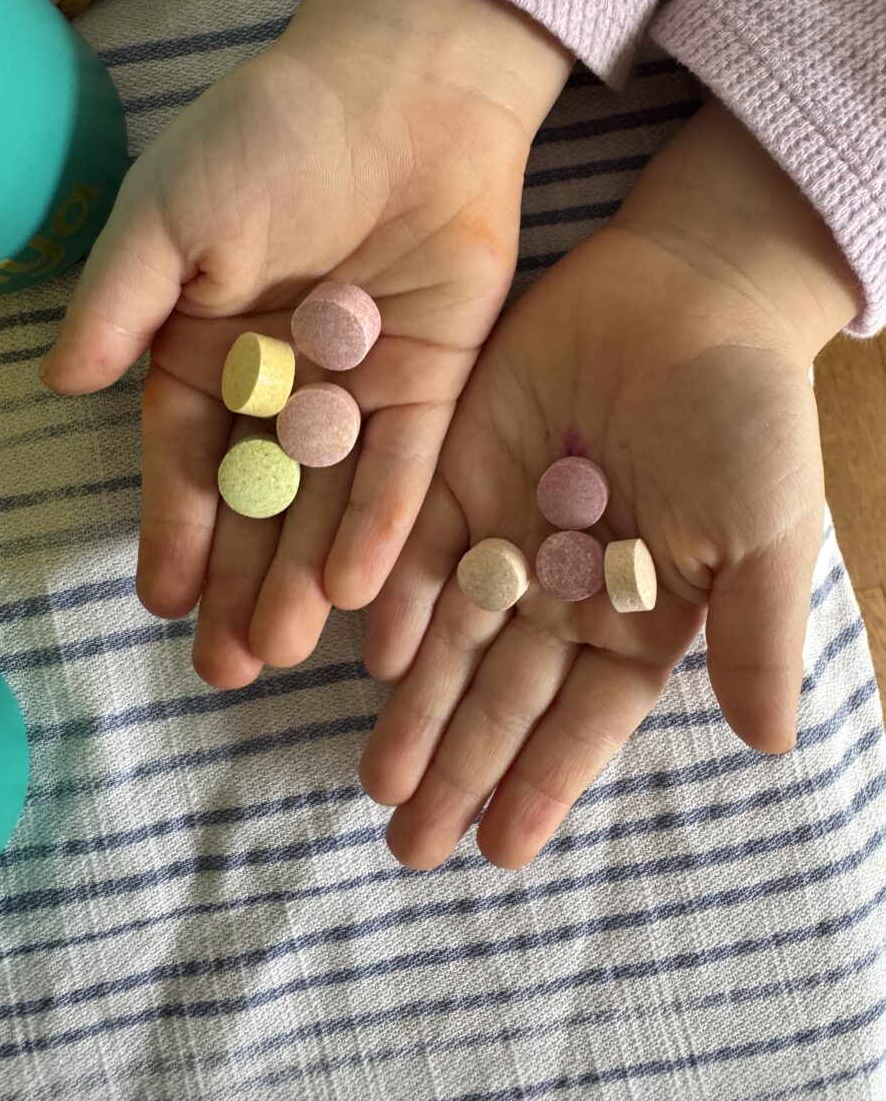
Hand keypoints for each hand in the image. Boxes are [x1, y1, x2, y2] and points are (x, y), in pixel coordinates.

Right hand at [37, 0, 571, 686]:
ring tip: (283, 649)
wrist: (404, 93)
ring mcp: (359, 393)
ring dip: (305, 575)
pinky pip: (405, 468)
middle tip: (229, 666)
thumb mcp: (172, 214)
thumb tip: (65, 381)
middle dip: (241, 580)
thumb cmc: (271, 137)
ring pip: (329, 502)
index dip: (175, 530)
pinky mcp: (433, 387)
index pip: (188, 459)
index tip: (163, 600)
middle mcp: (284, 386)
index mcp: (210, 349)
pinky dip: (382, 526)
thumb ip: (123, 303)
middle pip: (259, 501)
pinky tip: (356, 592)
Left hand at [362, 99, 861, 870]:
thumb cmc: (744, 415)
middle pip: (504, 694)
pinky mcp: (458, 471)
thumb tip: (771, 748)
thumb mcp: (765, 532)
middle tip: (410, 845)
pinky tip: (375, 658)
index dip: (543, 782)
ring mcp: (507, 531)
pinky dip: (400, 602)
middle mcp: (565, 586)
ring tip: (381, 784)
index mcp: (639, 613)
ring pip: (452, 638)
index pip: (583, 718)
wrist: (688, 293)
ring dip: (416, 708)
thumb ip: (757, 637)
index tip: (500, 853)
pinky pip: (422, 550)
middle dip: (460, 766)